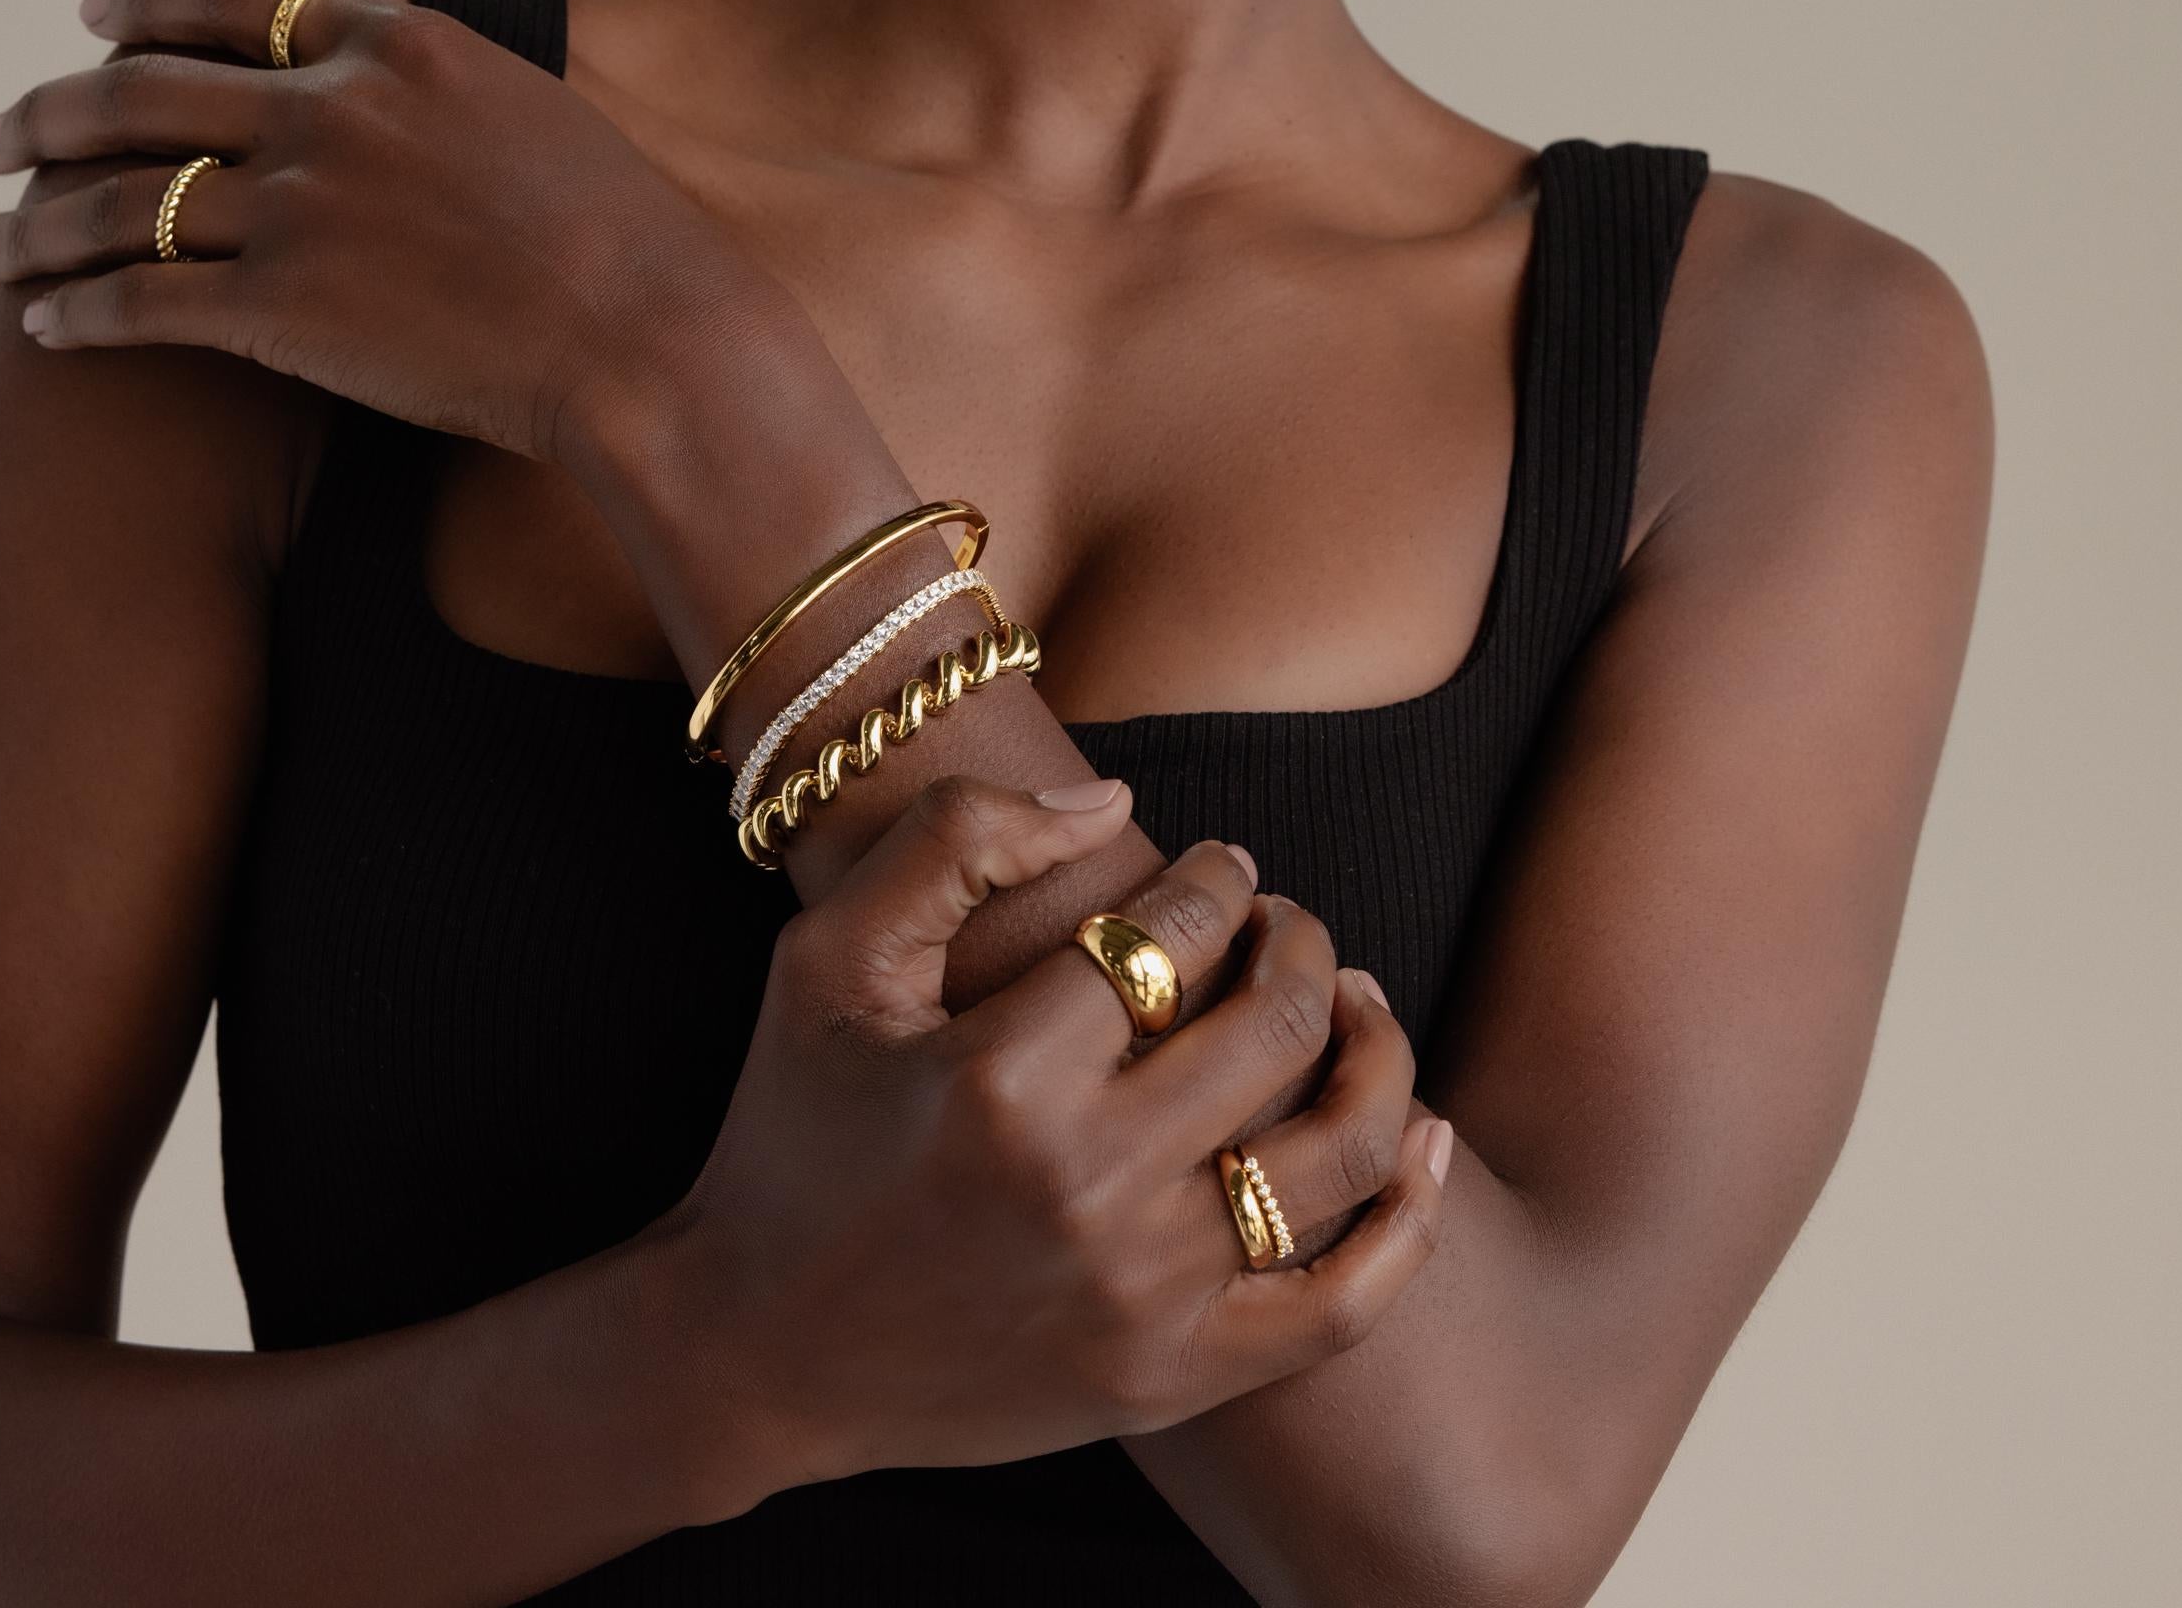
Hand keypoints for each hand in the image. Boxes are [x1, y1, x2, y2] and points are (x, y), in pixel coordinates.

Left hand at [0, 0, 757, 461]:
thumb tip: (412, 72)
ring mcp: (298, 204)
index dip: (152, 3)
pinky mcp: (279, 305)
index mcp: (396, 44)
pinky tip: (43, 328)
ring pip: (120, 202)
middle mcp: (329, 107)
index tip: (96, 14)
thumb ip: (448, 83)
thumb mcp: (538, 111)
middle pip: (145, 90)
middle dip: (53, 114)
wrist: (648, 335)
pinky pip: (143, 301)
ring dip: (33, 226)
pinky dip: (78, 312)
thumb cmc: (624, 240)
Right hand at [675, 775, 1449, 1488]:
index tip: (1217, 864)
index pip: (1170, 935)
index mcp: (1002, 1077)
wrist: (759, 1350)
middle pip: (1270, 1030)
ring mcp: (1142, 1298)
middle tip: (1284, 919)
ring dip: (1372, 1052)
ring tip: (1350, 999)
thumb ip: (957, 840)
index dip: (1215, 878)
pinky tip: (1423, 1137)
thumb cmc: (793, 1130)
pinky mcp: (1172, 1380)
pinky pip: (1342, 1305)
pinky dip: (1408, 1219)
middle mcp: (1087, 1189)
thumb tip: (1115, 801)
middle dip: (1298, 944)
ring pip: (1335, 1155)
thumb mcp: (826, 955)